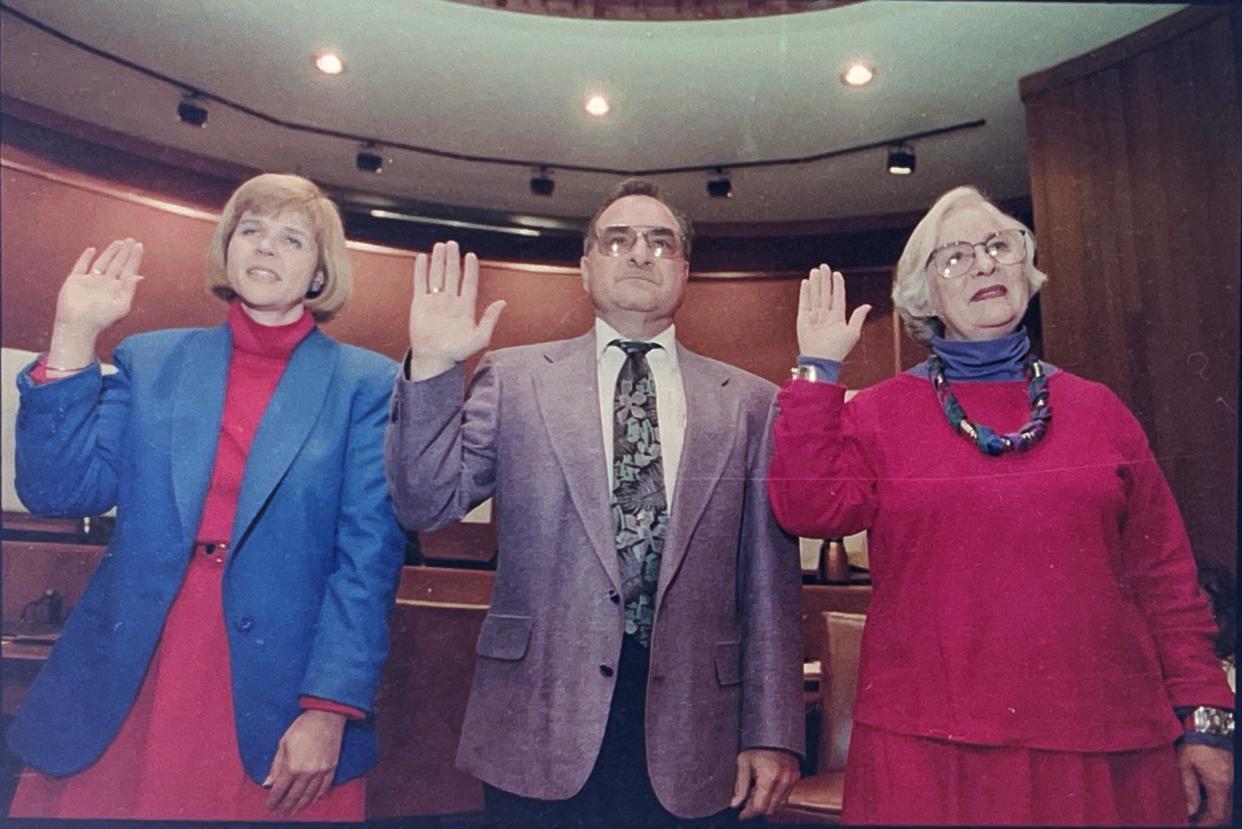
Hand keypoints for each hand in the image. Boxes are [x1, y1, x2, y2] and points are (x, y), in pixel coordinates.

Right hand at [49, 240, 144, 369]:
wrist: (78, 325)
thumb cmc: (102, 319)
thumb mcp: (122, 306)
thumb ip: (129, 290)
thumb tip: (139, 275)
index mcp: (117, 289)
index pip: (128, 270)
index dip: (133, 258)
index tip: (139, 246)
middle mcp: (105, 284)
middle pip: (117, 264)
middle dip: (124, 252)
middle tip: (131, 240)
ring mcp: (90, 281)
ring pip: (101, 263)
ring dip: (110, 252)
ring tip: (119, 242)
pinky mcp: (75, 281)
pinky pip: (81, 266)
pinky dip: (85, 258)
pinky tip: (92, 250)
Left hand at [263, 709, 346, 815]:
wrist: (326, 716)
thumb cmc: (302, 727)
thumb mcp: (283, 743)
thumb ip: (276, 766)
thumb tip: (268, 783)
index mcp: (292, 766)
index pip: (279, 789)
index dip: (273, 800)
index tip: (269, 807)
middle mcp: (307, 772)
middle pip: (294, 795)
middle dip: (285, 806)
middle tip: (280, 812)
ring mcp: (321, 771)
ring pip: (309, 795)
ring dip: (300, 805)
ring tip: (294, 811)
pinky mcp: (331, 767)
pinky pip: (324, 787)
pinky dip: (318, 796)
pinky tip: (312, 800)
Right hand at [407, 241, 504, 379]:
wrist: (435, 359)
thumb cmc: (457, 352)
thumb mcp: (480, 338)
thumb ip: (490, 319)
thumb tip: (502, 303)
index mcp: (465, 307)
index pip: (469, 282)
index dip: (470, 269)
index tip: (471, 256)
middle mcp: (450, 301)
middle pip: (452, 274)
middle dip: (453, 258)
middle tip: (452, 244)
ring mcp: (435, 301)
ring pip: (437, 275)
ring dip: (439, 260)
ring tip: (440, 246)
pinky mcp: (420, 303)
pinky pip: (420, 283)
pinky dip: (421, 270)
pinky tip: (423, 258)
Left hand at [730, 747, 799, 819]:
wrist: (774, 733)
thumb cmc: (757, 745)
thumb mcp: (743, 762)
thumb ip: (740, 785)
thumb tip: (735, 803)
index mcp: (770, 776)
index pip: (760, 806)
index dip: (749, 812)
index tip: (742, 813)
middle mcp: (783, 780)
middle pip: (769, 808)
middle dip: (756, 808)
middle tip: (747, 800)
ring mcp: (791, 780)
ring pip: (778, 804)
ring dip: (766, 802)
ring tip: (756, 790)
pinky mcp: (795, 778)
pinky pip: (784, 797)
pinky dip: (774, 797)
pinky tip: (765, 787)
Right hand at [797, 264, 870, 361]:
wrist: (821, 360)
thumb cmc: (838, 349)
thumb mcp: (853, 332)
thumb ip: (858, 317)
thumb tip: (868, 305)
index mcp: (837, 317)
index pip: (838, 296)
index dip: (837, 285)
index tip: (837, 274)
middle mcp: (825, 315)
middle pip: (825, 293)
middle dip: (825, 279)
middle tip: (824, 266)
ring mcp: (814, 316)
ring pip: (815, 295)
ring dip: (815, 283)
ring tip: (815, 271)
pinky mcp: (803, 319)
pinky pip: (804, 303)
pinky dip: (805, 293)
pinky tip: (806, 283)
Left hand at [1178, 742, 1232, 824]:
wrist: (1209, 726)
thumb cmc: (1195, 743)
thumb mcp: (1185, 766)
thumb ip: (1188, 790)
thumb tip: (1189, 810)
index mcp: (1219, 784)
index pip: (1217, 814)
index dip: (1205, 823)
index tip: (1192, 824)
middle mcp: (1229, 784)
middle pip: (1223, 811)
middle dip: (1208, 818)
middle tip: (1192, 819)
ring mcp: (1231, 778)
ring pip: (1225, 803)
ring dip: (1211, 809)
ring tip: (1194, 810)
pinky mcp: (1229, 773)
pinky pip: (1224, 793)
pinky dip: (1214, 799)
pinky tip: (1201, 797)